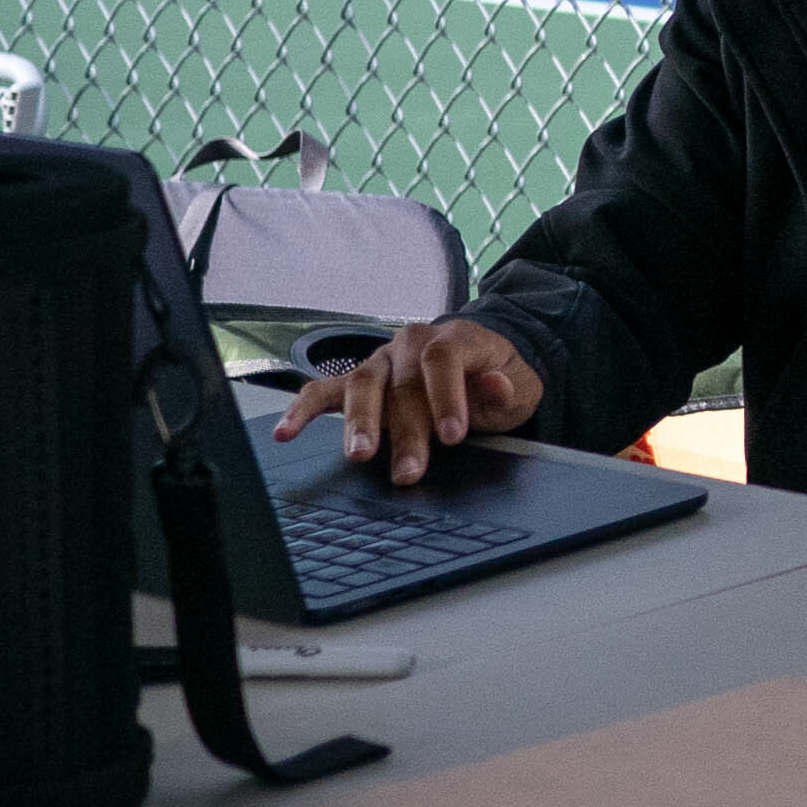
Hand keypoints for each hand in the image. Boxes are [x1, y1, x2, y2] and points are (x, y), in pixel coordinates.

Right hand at [274, 320, 543, 485]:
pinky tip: (286, 432)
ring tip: (359, 454)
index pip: (443, 359)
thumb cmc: (497, 376)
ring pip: (362, 385)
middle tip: (409, 468)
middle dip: (405, 429)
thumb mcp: (520, 384)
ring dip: (359, 422)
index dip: (446, 396)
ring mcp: (381, 361)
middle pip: (402, 383)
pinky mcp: (357, 381)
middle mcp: (411, 344)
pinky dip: (303, 411)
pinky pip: (323, 391)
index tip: (452, 435)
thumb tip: (496, 384)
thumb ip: (508, 387)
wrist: (481, 362)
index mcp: (454, 338)